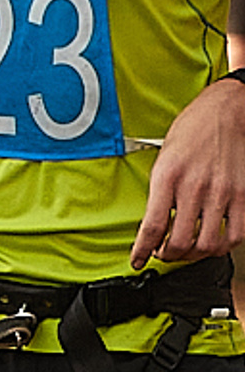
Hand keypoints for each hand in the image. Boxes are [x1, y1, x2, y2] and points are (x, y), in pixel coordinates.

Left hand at [132, 77, 244, 266]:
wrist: (226, 111)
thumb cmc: (193, 130)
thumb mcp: (163, 158)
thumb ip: (159, 191)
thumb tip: (154, 223)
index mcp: (167, 177)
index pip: (151, 227)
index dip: (142, 251)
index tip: (138, 260)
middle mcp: (194, 187)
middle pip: (179, 242)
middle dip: (167, 256)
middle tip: (164, 254)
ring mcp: (222, 193)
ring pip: (207, 244)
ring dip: (194, 255)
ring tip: (187, 250)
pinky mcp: (243, 195)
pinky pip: (235, 234)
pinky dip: (223, 246)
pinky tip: (214, 241)